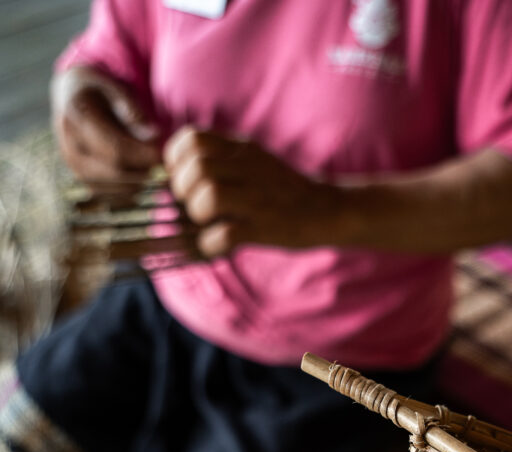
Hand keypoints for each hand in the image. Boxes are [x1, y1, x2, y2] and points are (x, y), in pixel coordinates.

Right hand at [52, 67, 160, 182]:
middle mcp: (70, 146)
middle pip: (115, 172)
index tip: (164, 155)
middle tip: (160, 163)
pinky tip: (139, 174)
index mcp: (76, 117)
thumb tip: (155, 137)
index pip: (115, 149)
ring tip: (149, 164)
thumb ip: (133, 112)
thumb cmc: (98, 92)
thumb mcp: (115, 89)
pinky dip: (131, 190)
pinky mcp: (82, 181)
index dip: (143, 156)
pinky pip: (111, 196)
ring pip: (114, 188)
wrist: (71, 98)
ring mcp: (74, 167)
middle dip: (143, 171)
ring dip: (138, 181)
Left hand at [164, 127, 338, 255]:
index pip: (192, 138)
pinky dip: (211, 244)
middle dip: (182, 190)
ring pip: (208, 195)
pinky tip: (215, 245)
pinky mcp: (266, 228)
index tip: (181, 178)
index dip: (176, 159)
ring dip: (196, 214)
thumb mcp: (254, 160)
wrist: (329, 209)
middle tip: (192, 205)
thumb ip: (221, 161)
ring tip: (205, 223)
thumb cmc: (285, 190)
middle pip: (196, 167)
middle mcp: (248, 168)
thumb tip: (175, 176)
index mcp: (241, 149)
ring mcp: (258, 198)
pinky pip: (226, 234)